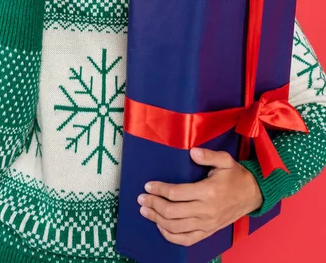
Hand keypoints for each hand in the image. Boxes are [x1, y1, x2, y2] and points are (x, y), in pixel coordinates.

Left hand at [137, 147, 263, 246]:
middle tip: (141, 198)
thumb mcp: (225, 160)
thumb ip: (209, 155)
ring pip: (176, 227)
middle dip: (153, 204)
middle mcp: (206, 210)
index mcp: (208, 191)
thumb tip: (192, 152)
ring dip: (157, 220)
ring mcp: (207, 224)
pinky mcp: (208, 232)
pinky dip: (171, 236)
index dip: (159, 189)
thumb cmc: (236, 175)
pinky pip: (186, 240)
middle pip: (172, 212)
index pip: (176, 193)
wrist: (252, 195)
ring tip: (145, 211)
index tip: (148, 185)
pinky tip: (161, 227)